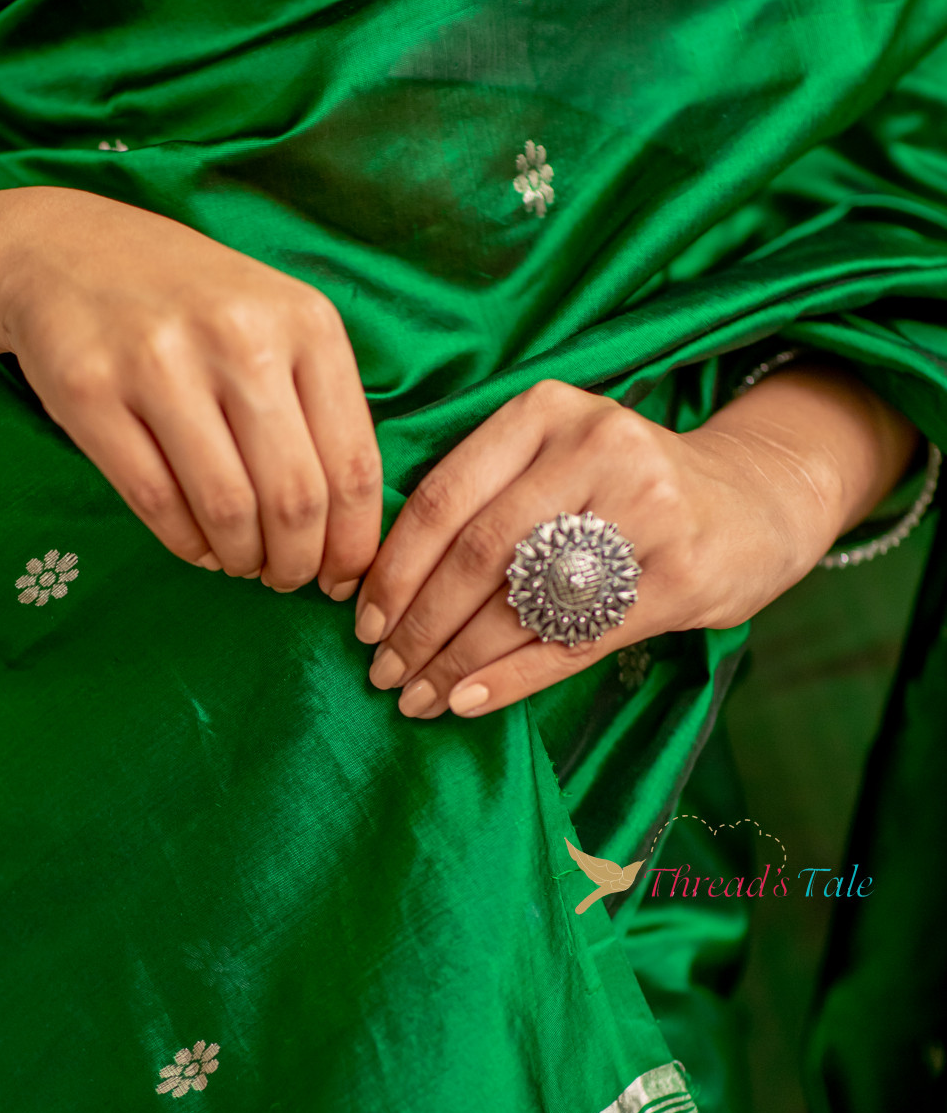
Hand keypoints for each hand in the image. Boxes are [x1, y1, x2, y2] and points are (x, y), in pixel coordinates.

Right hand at [0, 189, 382, 594]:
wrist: (66, 251)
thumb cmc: (191, 304)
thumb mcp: (274, 324)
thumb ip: (317, 408)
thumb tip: (347, 534)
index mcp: (304, 321)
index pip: (352, 464)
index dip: (352, 544)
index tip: (341, 578)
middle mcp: (238, 336)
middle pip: (294, 497)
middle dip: (297, 563)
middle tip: (287, 579)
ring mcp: (160, 361)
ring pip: (227, 508)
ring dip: (241, 559)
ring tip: (242, 563)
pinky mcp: (91, 391)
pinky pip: (156, 501)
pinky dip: (186, 544)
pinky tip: (198, 547)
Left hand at [352, 368, 917, 717]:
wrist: (753, 501)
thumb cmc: (624, 489)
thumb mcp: (556, 457)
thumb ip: (482, 495)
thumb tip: (376, 582)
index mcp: (547, 410)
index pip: (444, 497)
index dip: (393, 569)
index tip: (360, 619)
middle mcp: (596, 448)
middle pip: (477, 555)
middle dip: (418, 625)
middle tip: (382, 671)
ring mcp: (644, 511)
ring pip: (521, 603)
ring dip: (455, 662)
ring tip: (415, 696)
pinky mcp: (676, 575)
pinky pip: (572, 641)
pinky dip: (510, 679)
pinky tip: (467, 702)